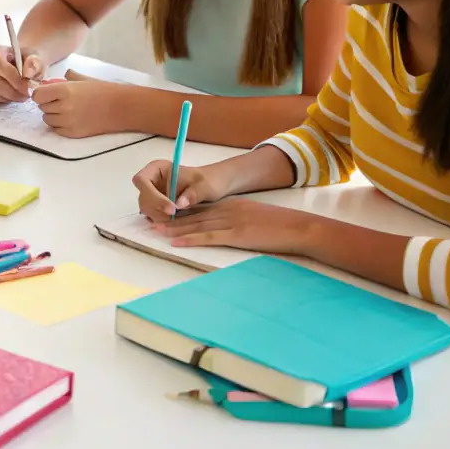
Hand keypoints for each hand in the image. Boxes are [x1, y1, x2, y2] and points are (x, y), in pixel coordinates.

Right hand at [0, 44, 45, 102]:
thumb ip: (33, 63)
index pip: (0, 67)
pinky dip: (5, 99)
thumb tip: (28, 74)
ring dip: (10, 96)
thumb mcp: (34, 56)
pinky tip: (13, 94)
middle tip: (27, 95)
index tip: (27, 88)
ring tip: (23, 94)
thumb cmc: (25, 59)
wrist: (19, 64)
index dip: (15, 79)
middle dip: (13, 91)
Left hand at [29, 69, 126, 137]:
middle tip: (60, 101)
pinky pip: (56, 130)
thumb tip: (51, 81)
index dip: (40, 95)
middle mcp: (64, 107)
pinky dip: (60, 125)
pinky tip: (71, 119)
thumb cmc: (103, 91)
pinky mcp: (73, 133)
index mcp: (65, 90)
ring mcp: (68, 122)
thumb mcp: (84, 79)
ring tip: (67, 110)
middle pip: (42, 107)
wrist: (120, 108)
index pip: (37, 95)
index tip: (45, 94)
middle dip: (48, 104)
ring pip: (47, 119)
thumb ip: (66, 78)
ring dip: (53, 115)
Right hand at [132, 160, 229, 221]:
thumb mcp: (205, 185)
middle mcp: (152, 182)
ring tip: (179, 217)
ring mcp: (154, 196)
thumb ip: (192, 193)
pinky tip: (176, 221)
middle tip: (175, 216)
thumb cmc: (209, 180)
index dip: (153, 195)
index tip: (172, 208)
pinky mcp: (158, 208)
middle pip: (143, 198)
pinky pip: (154, 217)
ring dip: (160, 217)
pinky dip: (163, 222)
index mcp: (157, 169)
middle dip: (157, 209)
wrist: (214, 186)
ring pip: (147, 210)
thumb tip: (179, 204)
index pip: (142, 181)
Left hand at [152, 199, 318, 255]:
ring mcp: (231, 222)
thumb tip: (229, 230)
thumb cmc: (281, 227)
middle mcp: (228, 210)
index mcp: (233, 206)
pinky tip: (176, 242)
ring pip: (196, 225)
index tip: (165, 216)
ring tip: (156, 232)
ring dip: (174, 229)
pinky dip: (189, 239)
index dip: (181, 213)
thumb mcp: (256, 218)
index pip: (201, 209)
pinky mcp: (236, 235)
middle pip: (194, 216)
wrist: (298, 227)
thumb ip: (240, 221)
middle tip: (151, 222)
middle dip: (171, 220)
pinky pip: (208, 237)